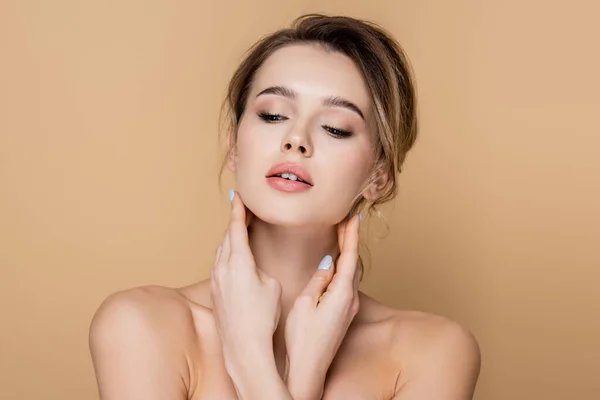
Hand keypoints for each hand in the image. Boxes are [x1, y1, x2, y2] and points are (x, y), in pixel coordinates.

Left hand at [210, 190, 281, 372]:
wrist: (242, 346)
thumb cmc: (262, 317)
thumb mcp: (272, 285)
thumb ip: (262, 268)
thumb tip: (255, 267)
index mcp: (239, 261)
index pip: (237, 227)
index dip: (239, 209)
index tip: (238, 195)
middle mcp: (222, 267)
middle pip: (227, 236)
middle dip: (235, 221)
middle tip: (244, 209)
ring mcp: (215, 279)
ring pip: (222, 250)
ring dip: (230, 238)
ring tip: (240, 230)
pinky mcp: (214, 291)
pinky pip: (219, 264)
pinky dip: (227, 254)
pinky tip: (234, 257)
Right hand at [284, 214, 361, 399]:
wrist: (309, 370)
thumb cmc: (303, 339)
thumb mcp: (305, 303)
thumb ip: (319, 280)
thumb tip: (327, 262)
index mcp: (342, 294)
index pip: (350, 256)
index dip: (351, 234)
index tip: (354, 215)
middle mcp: (350, 299)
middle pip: (355, 261)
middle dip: (350, 239)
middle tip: (347, 218)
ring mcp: (349, 307)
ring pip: (352, 272)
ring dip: (348, 252)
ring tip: (342, 234)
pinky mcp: (344, 314)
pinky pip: (347, 283)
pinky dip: (344, 267)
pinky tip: (337, 262)